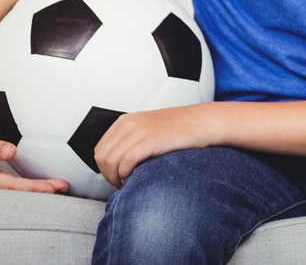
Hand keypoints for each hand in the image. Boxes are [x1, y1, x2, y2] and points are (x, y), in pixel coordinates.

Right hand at [0, 119, 67, 192]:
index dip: (32, 188)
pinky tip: (44, 179)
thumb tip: (12, 151)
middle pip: (17, 190)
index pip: (10, 186)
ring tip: (61, 186)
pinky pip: (13, 181)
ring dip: (37, 187)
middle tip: (65, 186)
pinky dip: (29, 181)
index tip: (51, 188)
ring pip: (16, 188)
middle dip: (41, 190)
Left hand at [94, 105, 212, 188]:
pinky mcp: (150, 140)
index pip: (100, 150)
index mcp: (125, 121)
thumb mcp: (150, 129)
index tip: (119, 178)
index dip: (105, 169)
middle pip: (101, 157)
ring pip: (110, 161)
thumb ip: (132, 140)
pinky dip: (126, 176)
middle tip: (123, 184)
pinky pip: (125, 163)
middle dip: (108, 176)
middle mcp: (128, 124)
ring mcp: (138, 131)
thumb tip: (116, 164)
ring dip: (116, 178)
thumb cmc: (180, 131)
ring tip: (129, 184)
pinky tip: (136, 179)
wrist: (204, 122)